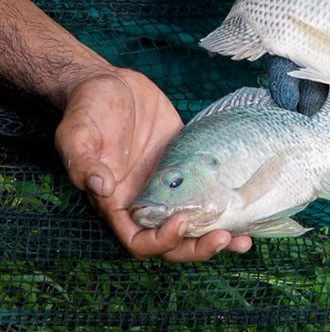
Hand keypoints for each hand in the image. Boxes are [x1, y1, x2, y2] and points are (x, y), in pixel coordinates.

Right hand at [54, 68, 252, 260]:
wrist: (112, 84)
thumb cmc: (87, 108)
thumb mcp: (76, 132)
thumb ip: (83, 161)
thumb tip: (101, 185)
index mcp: (118, 203)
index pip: (140, 242)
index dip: (161, 241)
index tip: (181, 222)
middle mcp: (148, 201)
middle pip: (175, 242)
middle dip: (199, 248)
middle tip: (227, 238)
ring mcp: (171, 186)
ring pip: (196, 222)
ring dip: (219, 235)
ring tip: (244, 239)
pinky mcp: (190, 166)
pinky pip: (209, 192)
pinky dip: (228, 205)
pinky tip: (250, 208)